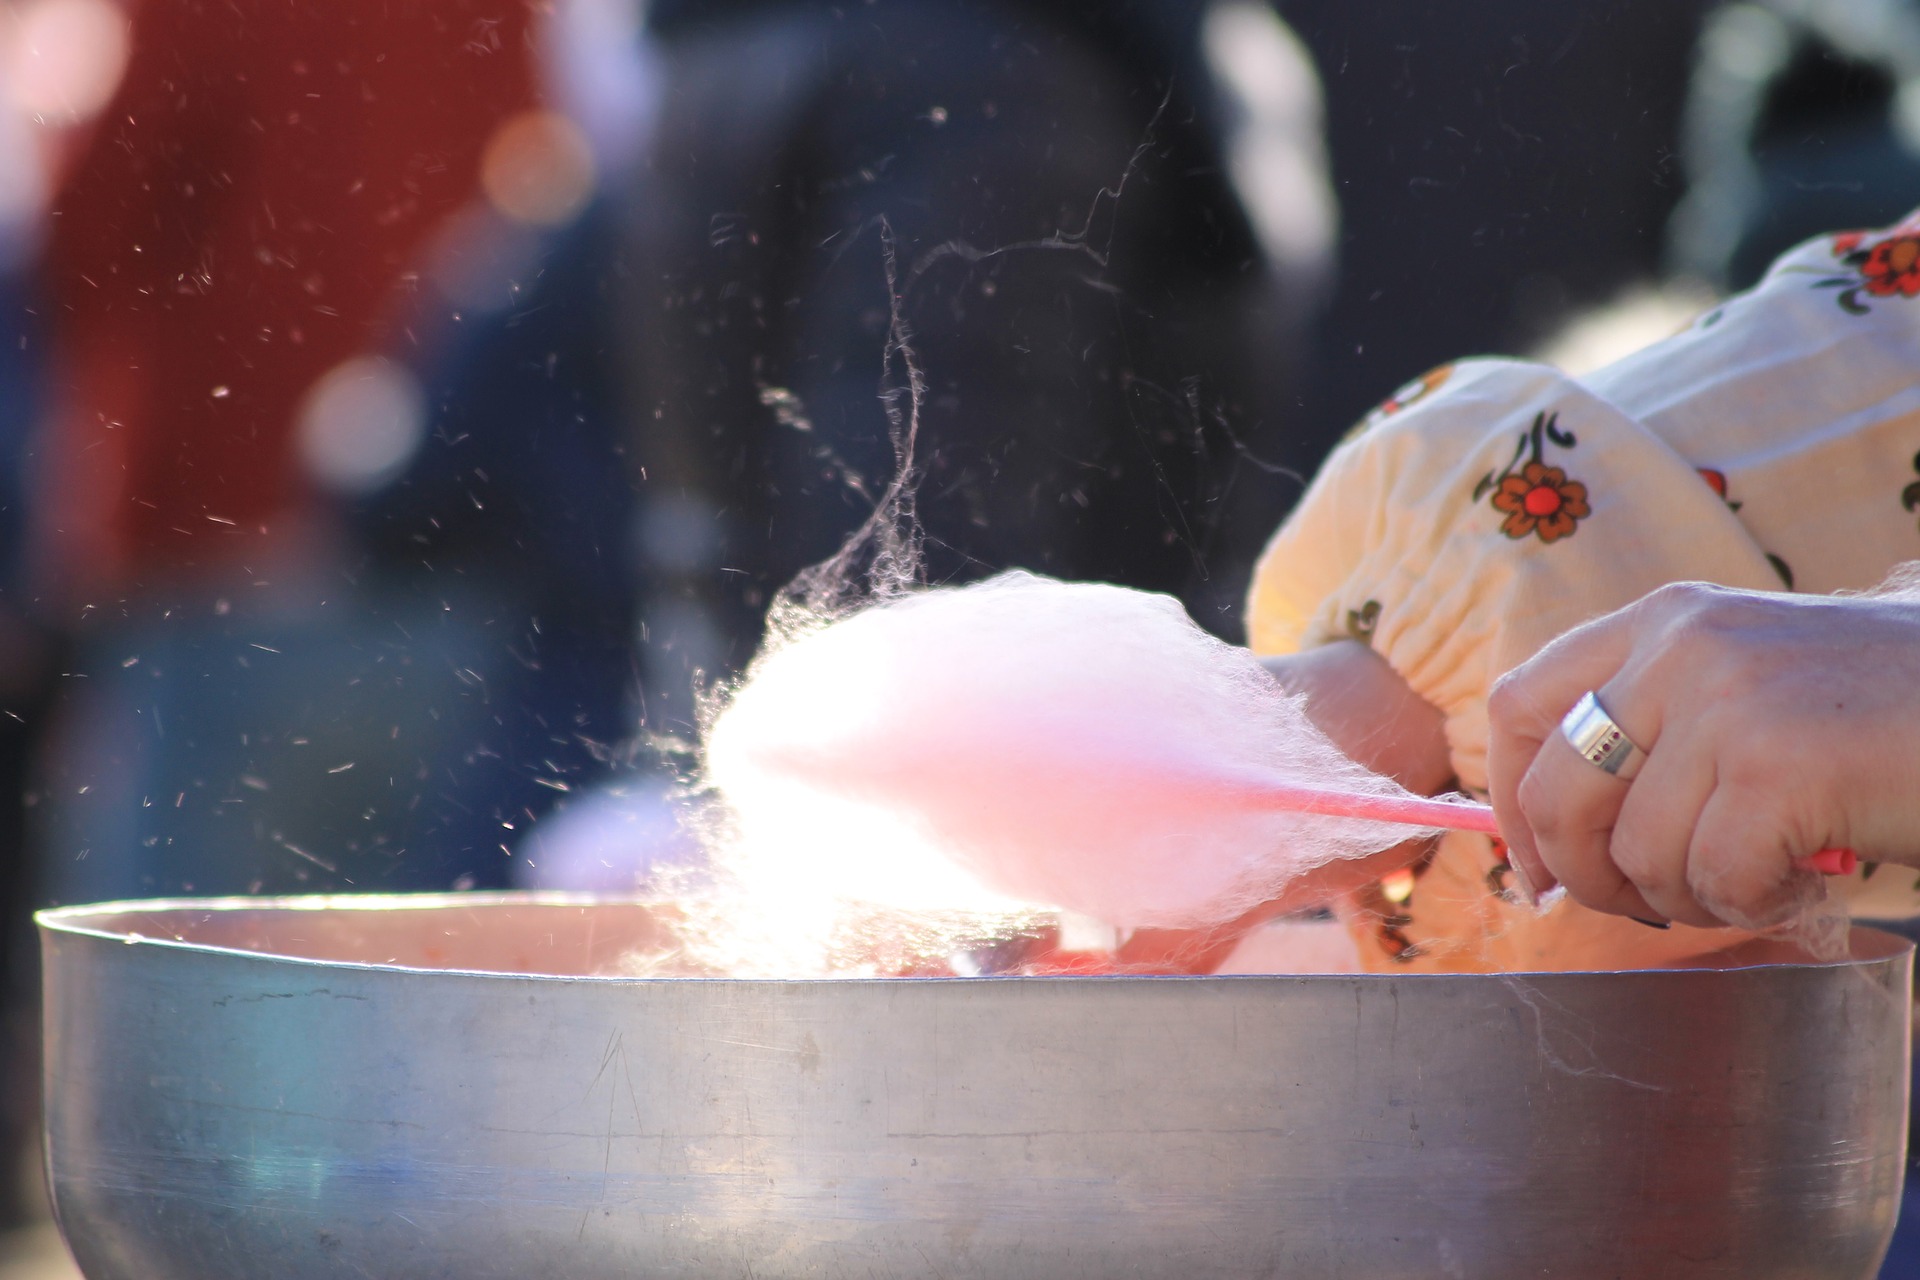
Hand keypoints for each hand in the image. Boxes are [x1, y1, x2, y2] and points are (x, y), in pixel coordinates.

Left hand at [1487, 577, 1919, 928]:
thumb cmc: (1886, 715)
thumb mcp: (1748, 691)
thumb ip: (1656, 734)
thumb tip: (1552, 841)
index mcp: (1661, 622)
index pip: (1518, 705)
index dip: (1509, 800)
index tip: (1537, 867)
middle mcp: (1680, 646)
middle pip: (1556, 793)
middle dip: (1588, 875)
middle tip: (1652, 904)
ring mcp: (1728, 700)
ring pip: (1638, 853)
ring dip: (1690, 898)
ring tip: (1759, 879)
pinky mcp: (1779, 765)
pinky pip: (1714, 878)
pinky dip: (1755, 903)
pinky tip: (1807, 878)